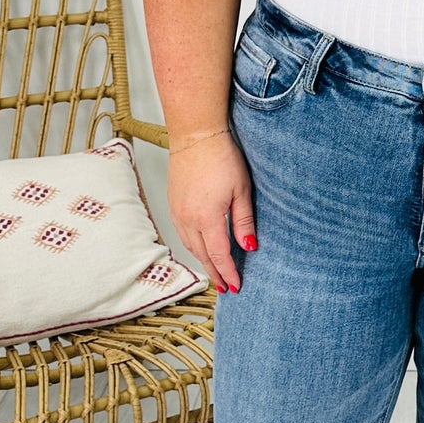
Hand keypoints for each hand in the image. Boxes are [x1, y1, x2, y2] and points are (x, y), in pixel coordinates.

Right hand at [166, 131, 256, 291]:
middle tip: (226, 287)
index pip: (219, 255)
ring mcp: (178, 211)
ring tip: (215, 272)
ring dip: (203, 261)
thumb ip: (244, 221)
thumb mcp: (242, 190)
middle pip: (203, 255)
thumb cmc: (221, 156)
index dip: (228, 273)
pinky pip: (182, 234)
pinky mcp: (173, 204)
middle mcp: (188, 219)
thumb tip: (250, 247)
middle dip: (215, 273)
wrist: (195, 135)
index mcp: (207, 217)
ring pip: (190, 246)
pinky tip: (200, 248)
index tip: (236, 286)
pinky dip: (193, 246)